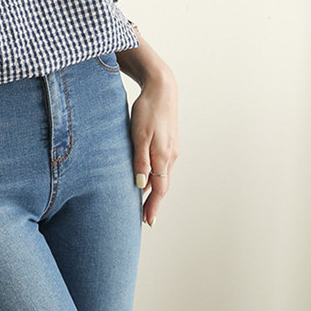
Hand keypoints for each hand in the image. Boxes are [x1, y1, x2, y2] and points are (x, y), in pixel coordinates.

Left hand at [129, 66, 178, 226]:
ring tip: (144, 203)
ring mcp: (171, 149)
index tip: (148, 222)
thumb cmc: (147, 109)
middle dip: (154, 202)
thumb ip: (139, 160)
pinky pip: (162, 165)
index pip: (159, 188)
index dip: (153, 206)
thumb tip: (140, 185)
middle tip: (146, 219)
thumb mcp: (138, 135)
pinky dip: (155, 176)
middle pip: (163, 185)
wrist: (162, 88)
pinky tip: (146, 178)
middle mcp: (171, 155)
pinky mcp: (168, 142)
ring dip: (155, 190)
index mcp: (163, 155)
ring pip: (163, 175)